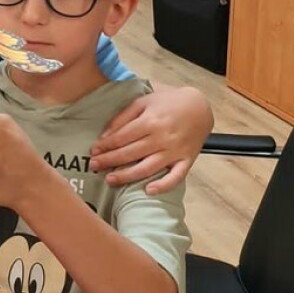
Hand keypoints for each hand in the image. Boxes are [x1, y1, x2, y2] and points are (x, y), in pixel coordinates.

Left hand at [89, 86, 212, 192]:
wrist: (200, 106)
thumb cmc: (168, 102)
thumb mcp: (144, 101)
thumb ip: (123, 117)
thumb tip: (105, 135)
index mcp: (150, 121)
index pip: (122, 137)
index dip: (105, 145)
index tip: (93, 151)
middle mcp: (162, 137)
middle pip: (130, 153)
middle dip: (109, 161)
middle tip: (94, 166)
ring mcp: (175, 151)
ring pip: (148, 168)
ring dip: (127, 176)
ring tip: (110, 180)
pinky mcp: (187, 160)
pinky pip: (176, 177)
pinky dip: (163, 185)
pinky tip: (148, 191)